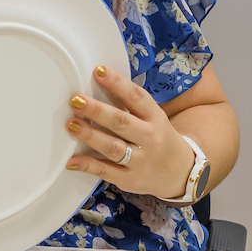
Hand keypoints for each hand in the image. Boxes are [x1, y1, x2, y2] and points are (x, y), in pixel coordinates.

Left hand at [65, 65, 194, 199]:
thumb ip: (130, 105)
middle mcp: (149, 138)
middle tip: (76, 101)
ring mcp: (140, 161)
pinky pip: (106, 171)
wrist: (180, 172)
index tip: (98, 71)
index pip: (136, 97)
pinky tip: (71, 160)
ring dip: (90, 135)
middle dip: (97, 110)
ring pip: (112, 147)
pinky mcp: (129, 179)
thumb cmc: (159, 138)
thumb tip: (99, 82)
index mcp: (155, 118)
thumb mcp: (153, 118)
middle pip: (121, 122)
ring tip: (71, 124)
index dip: (117, 83)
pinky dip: (88, 165)